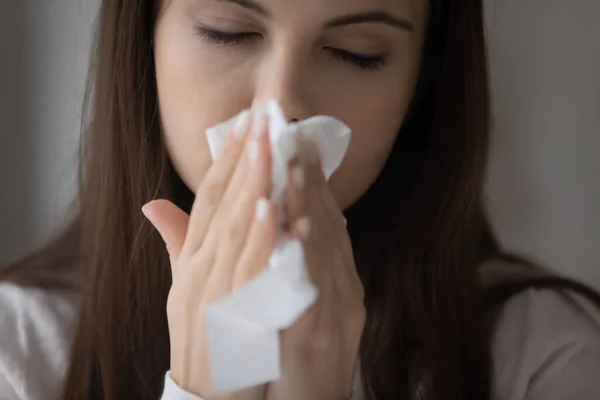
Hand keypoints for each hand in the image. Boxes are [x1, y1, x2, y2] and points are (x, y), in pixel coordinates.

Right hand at [142, 111, 275, 399]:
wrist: (205, 391)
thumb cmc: (200, 336)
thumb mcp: (183, 286)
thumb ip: (178, 243)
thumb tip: (154, 203)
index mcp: (193, 257)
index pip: (208, 197)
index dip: (226, 159)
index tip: (245, 124)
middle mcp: (199, 266)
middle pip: (222, 203)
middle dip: (242, 157)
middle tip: (261, 117)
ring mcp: (214, 287)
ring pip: (234, 227)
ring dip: (251, 183)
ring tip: (266, 144)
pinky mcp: (232, 312)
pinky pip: (247, 269)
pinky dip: (256, 236)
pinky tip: (269, 205)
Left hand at [266, 139, 365, 399]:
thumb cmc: (297, 354)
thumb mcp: (297, 304)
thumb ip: (295, 262)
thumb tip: (292, 220)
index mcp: (333, 278)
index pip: (324, 221)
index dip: (311, 180)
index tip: (295, 140)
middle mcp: (342, 289)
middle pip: (329, 226)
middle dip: (311, 180)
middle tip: (295, 135)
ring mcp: (338, 312)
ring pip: (326, 252)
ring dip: (312, 208)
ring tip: (295, 167)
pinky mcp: (325, 339)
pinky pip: (314, 293)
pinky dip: (307, 260)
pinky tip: (296, 230)